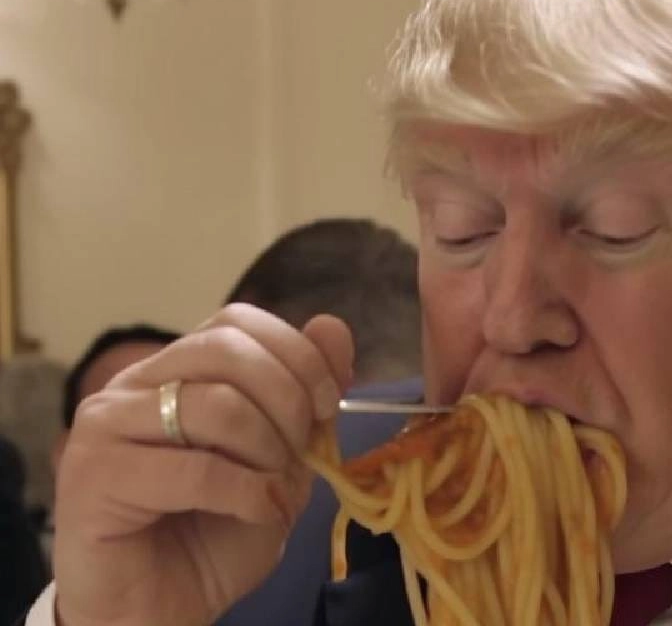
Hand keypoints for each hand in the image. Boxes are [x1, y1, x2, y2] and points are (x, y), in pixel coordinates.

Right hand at [52, 305, 353, 625]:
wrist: (160, 609)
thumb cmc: (217, 532)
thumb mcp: (283, 459)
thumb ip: (307, 396)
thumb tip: (332, 326)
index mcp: (176, 369)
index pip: (237, 321)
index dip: (295, 354)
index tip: (328, 402)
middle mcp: (133, 384)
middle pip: (226, 350)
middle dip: (287, 400)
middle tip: (299, 452)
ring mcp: (106, 424)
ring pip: (214, 405)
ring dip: (267, 454)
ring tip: (272, 490)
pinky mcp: (92, 474)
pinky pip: (195, 469)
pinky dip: (247, 493)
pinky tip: (255, 512)